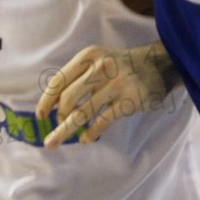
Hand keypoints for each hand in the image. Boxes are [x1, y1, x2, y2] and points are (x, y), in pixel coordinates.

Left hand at [37, 43, 173, 146]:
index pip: (59, 80)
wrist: (158, 64)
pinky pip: (103, 121)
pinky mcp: (129, 99)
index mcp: (88, 56)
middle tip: (56, 128)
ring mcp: (116, 84)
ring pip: (82, 113)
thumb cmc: (121, 67)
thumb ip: (78, 78)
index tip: (41, 116)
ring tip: (53, 142)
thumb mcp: (98, 61)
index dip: (46, 100)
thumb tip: (54, 106)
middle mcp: (101, 67)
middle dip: (58, 117)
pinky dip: (90, 133)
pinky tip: (85, 140)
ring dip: (65, 131)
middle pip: (68, 98)